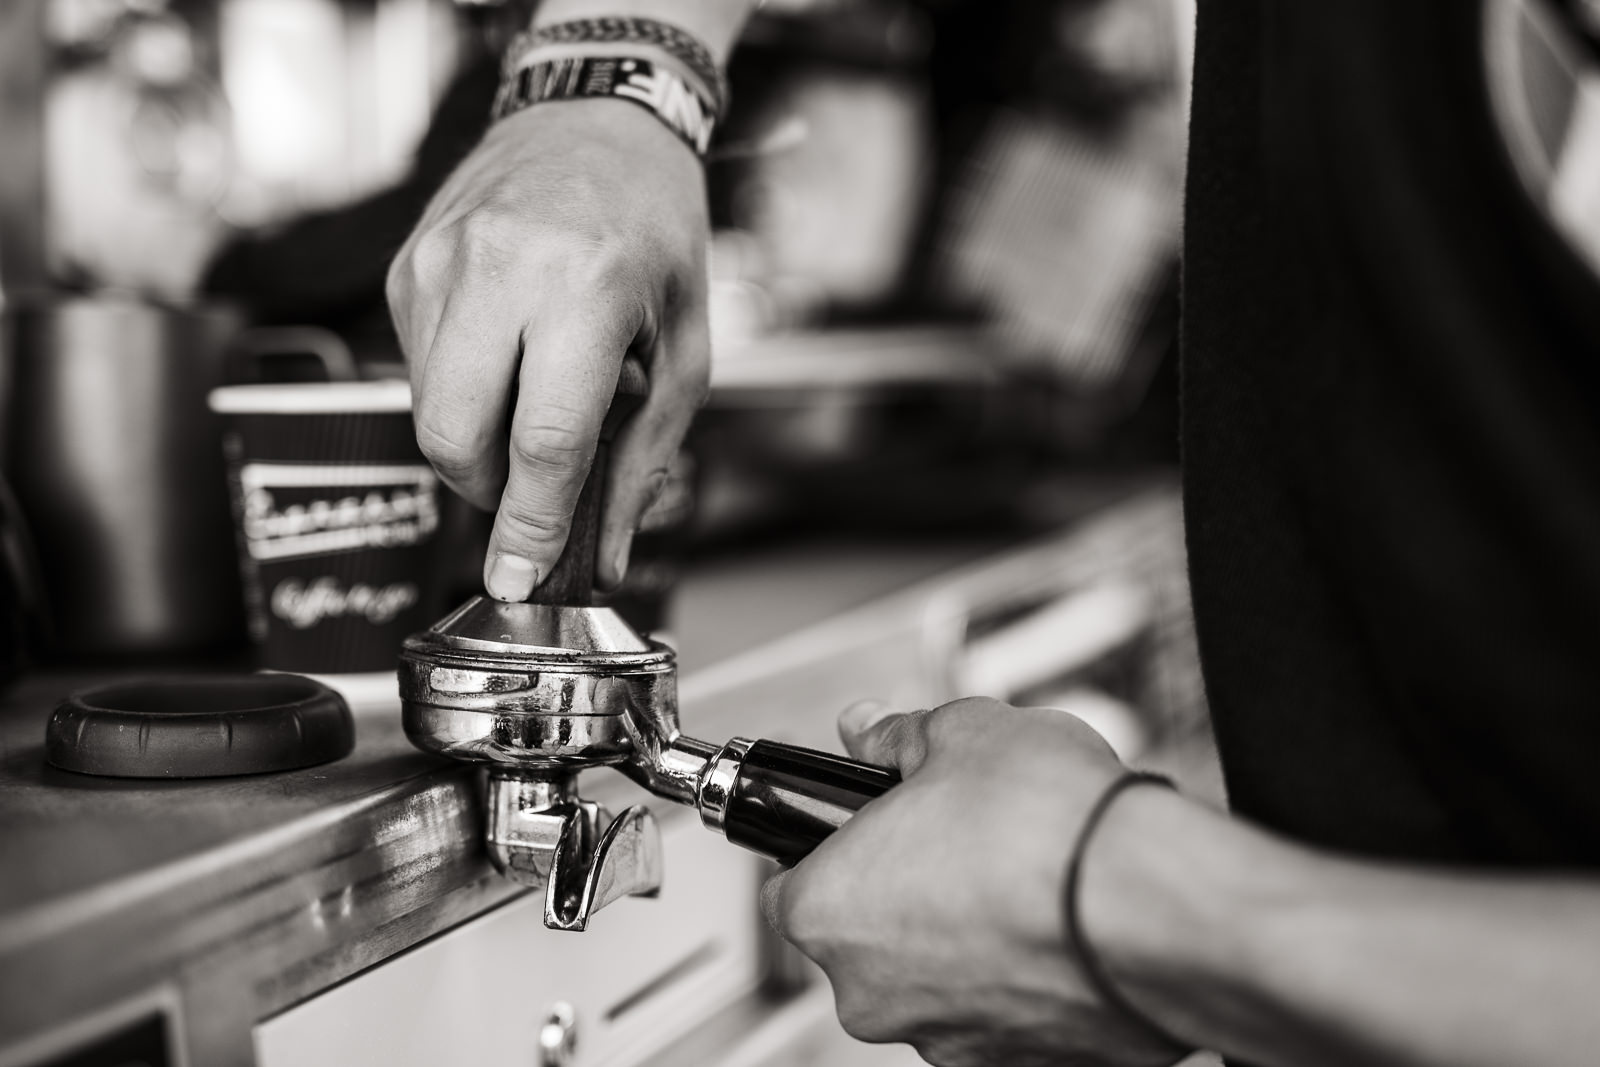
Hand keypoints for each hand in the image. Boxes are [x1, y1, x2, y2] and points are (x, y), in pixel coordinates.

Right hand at [388, 99, 709, 599]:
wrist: (596, 120)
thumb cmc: (655, 235)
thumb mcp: (684, 349)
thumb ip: (644, 459)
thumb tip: (601, 556)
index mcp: (586, 290)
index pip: (542, 441)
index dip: (529, 524)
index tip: (518, 580)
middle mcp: (499, 271)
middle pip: (452, 437)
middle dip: (489, 490)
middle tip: (535, 484)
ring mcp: (439, 264)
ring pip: (425, 410)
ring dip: (476, 439)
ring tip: (536, 392)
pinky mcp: (407, 266)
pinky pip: (416, 366)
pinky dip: (461, 388)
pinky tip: (509, 349)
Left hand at [760, 697, 1185, 1066]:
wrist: (1157, 906)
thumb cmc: (1046, 826)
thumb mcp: (959, 733)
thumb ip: (895, 736)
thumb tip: (866, 729)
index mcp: (828, 910)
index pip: (790, 884)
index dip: (829, 845)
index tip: (866, 825)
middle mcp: (870, 995)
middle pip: (864, 936)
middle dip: (905, 888)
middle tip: (960, 837)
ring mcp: (946, 1042)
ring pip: (934, 979)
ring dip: (963, 936)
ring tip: (1023, 877)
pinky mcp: (1020, 1066)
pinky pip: (1001, 1011)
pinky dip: (1019, 976)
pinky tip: (1058, 927)